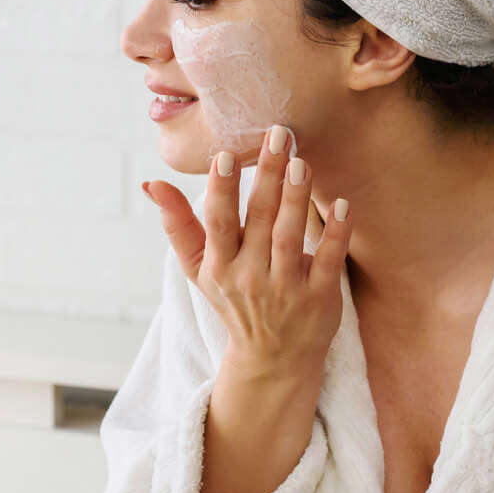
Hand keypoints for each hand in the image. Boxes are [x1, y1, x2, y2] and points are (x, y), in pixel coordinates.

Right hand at [142, 127, 350, 386]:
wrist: (272, 358)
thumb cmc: (234, 299)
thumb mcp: (199, 269)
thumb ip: (178, 224)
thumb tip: (151, 183)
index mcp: (219, 266)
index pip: (218, 223)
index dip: (220, 190)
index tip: (224, 155)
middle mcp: (250, 277)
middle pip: (257, 220)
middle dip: (267, 176)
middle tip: (278, 134)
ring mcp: (285, 289)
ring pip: (289, 236)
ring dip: (296, 198)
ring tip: (301, 162)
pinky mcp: (319, 298)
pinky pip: (327, 261)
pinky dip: (336, 234)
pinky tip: (342, 205)